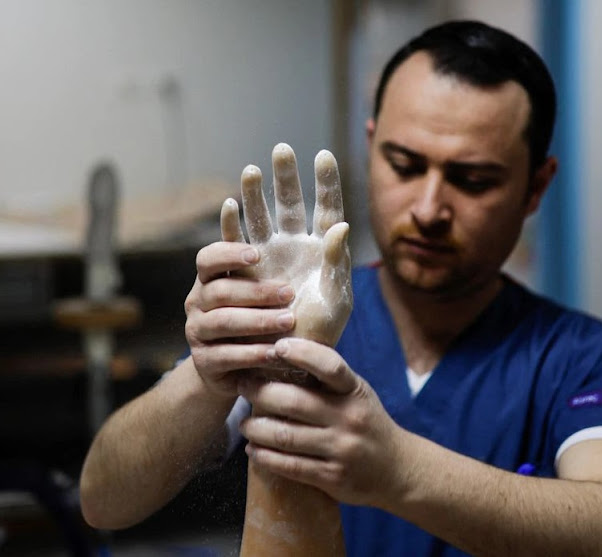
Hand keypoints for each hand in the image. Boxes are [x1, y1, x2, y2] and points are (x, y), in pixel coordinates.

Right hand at [184, 144, 351, 395]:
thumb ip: (337, 263)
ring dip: (254, 197)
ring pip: (256, 224)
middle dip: (283, 178)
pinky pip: (228, 251)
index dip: (325, 183)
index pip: (323, 210)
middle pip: (285, 207)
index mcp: (317, 252)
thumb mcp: (336, 302)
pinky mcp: (238, 281)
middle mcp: (286, 250)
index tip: (325, 154)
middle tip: (282, 149)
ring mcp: (260, 264)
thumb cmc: (316, 335)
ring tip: (252, 173)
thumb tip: (339, 224)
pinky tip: (230, 207)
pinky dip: (229, 228)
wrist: (284, 371)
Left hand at [238, 338, 410, 507]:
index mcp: (355, 391)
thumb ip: (327, 379)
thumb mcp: (357, 394)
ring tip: (244, 424)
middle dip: (260, 392)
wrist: (397, 469)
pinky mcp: (332, 477)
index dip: (301, 353)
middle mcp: (350, 417)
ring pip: (285, 436)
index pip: (329, 365)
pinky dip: (264, 457)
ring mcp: (341, 448)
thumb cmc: (367, 422)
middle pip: (294, 401)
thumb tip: (282, 352)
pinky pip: (289, 466)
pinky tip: (253, 450)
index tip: (276, 347)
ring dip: (255, 428)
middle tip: (243, 386)